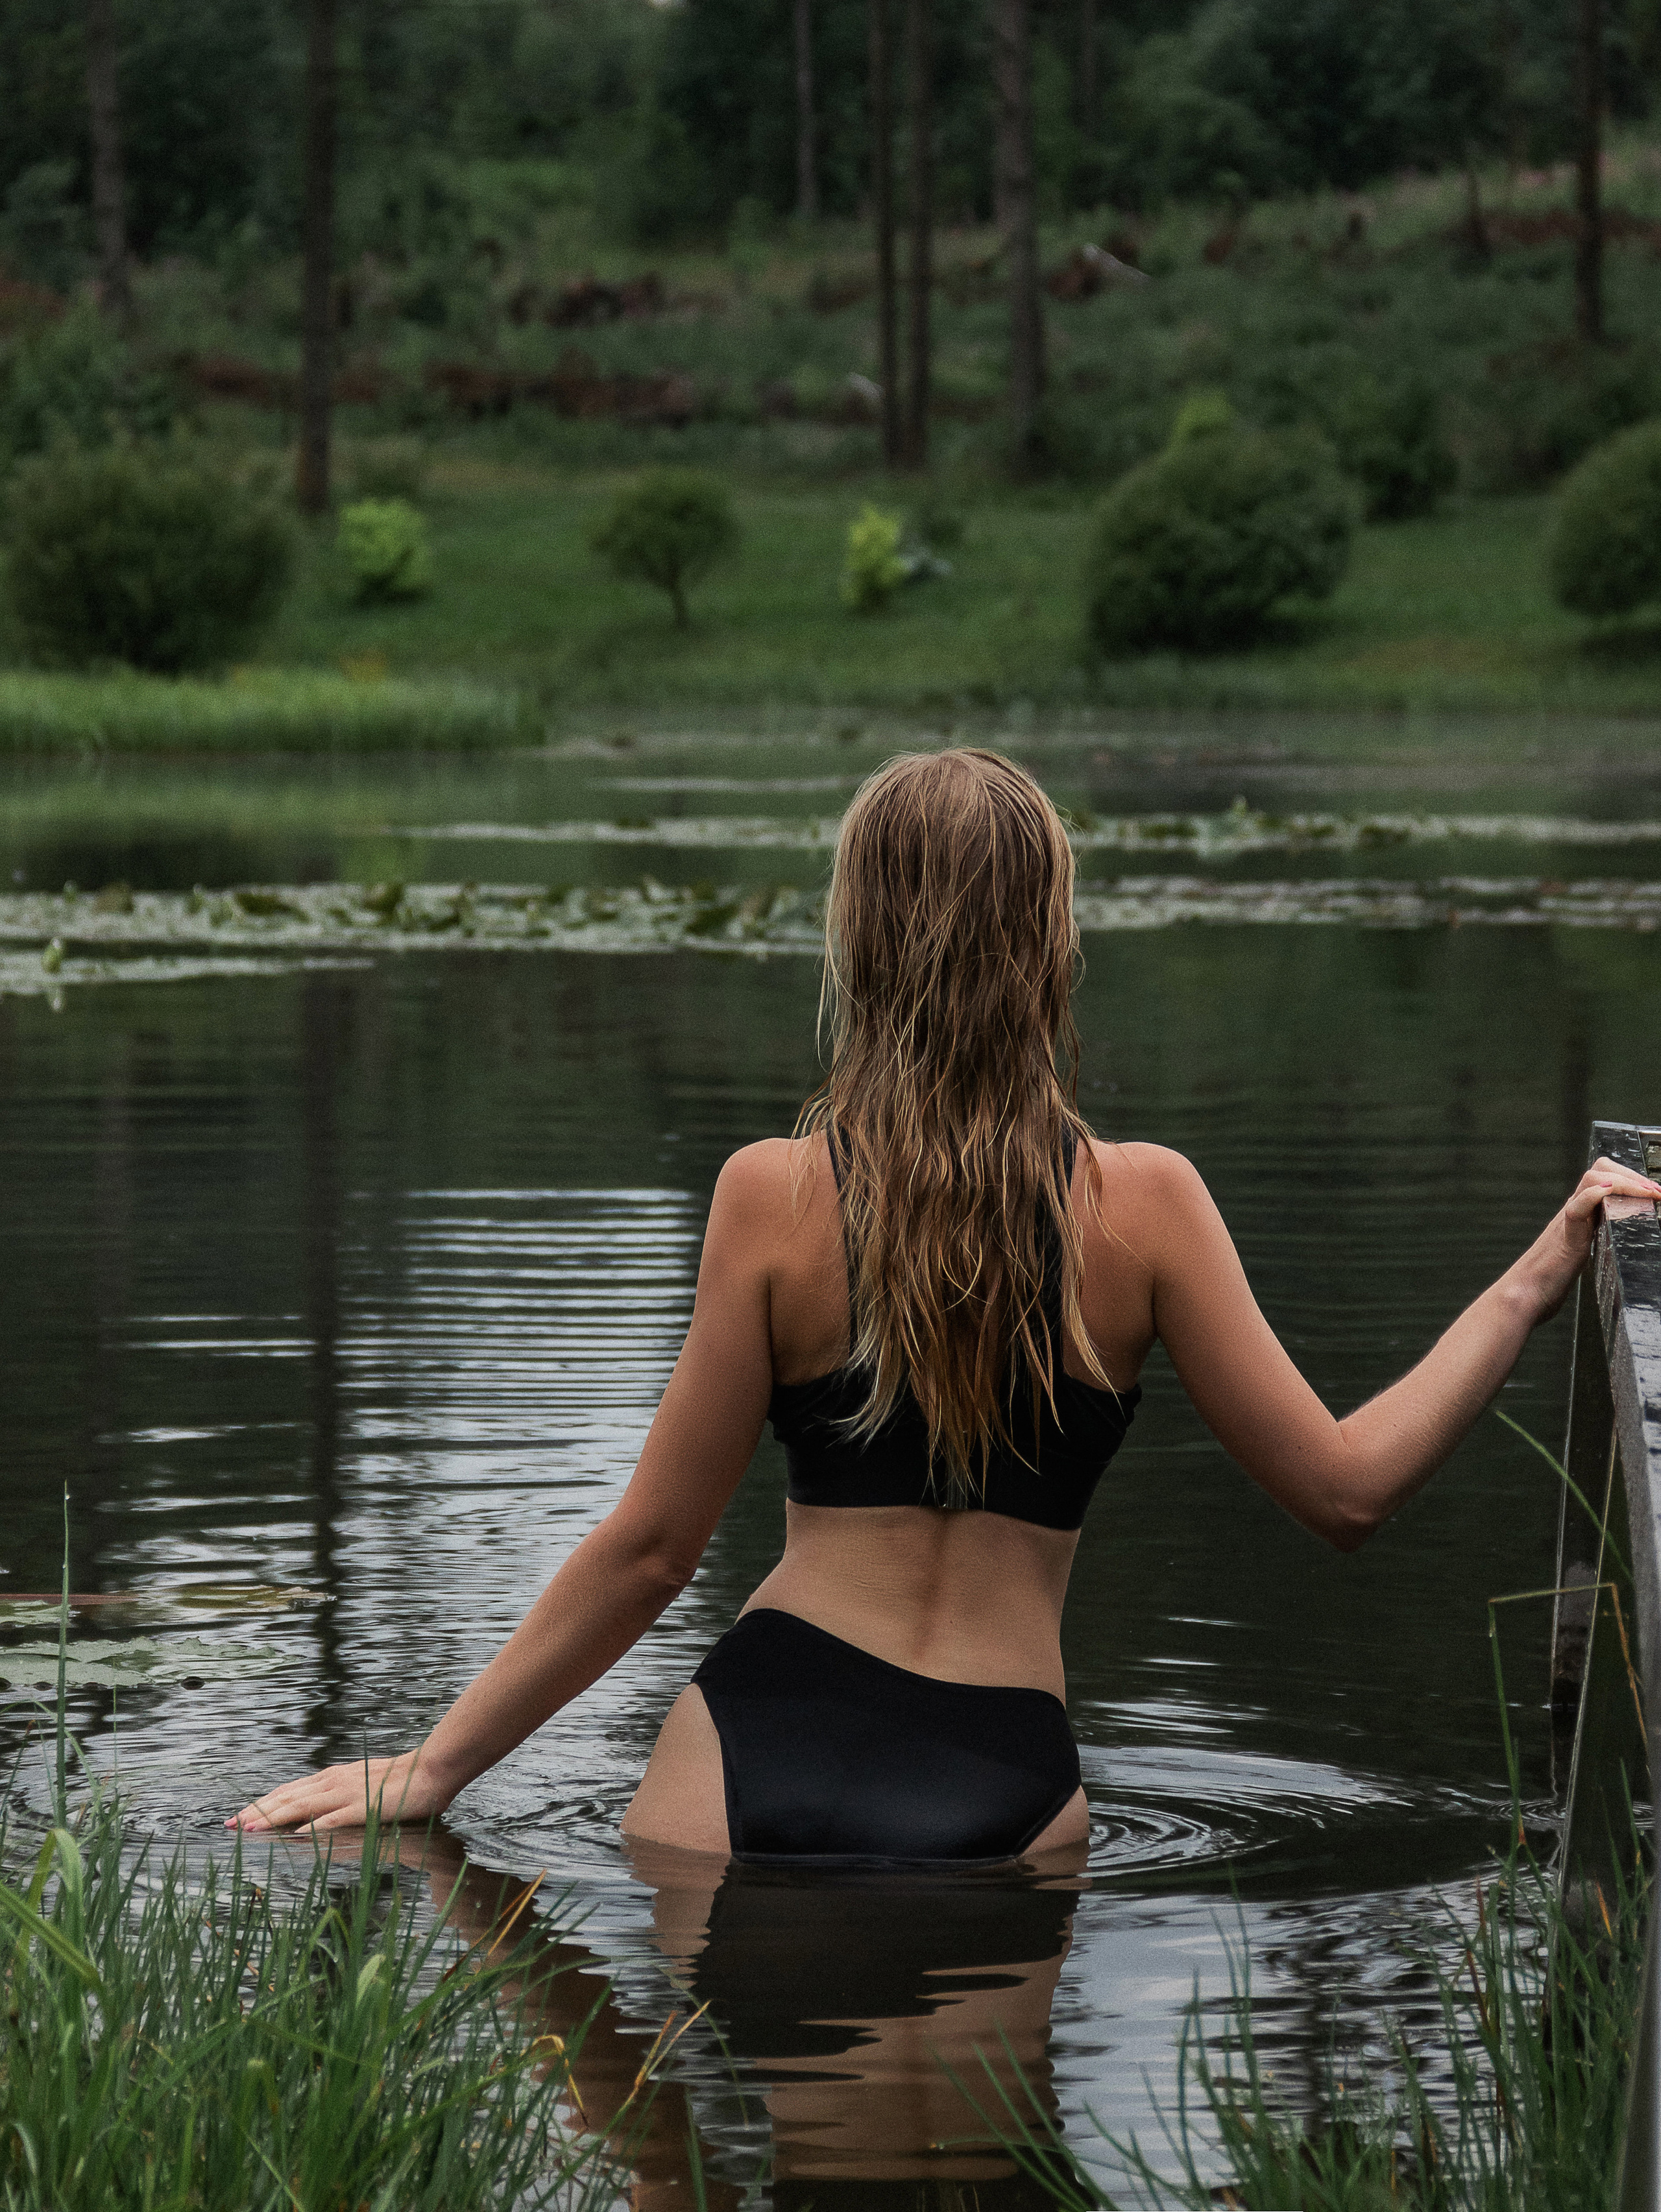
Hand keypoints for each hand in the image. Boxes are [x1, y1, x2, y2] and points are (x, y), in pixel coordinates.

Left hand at [227, 1746, 451, 1834]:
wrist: (432, 1769)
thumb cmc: (399, 1780)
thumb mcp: (360, 1785)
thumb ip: (336, 1796)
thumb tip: (311, 1813)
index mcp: (331, 1778)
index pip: (287, 1791)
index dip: (260, 1804)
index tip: (237, 1817)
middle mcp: (333, 1783)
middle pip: (286, 1798)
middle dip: (255, 1812)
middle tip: (228, 1825)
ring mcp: (349, 1794)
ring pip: (303, 1806)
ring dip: (273, 1818)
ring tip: (249, 1829)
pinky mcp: (366, 1807)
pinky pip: (336, 1818)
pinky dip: (315, 1826)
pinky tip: (298, 1835)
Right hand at [1516, 1155, 1660, 1323]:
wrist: (1523, 1297)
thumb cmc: (1548, 1282)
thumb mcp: (1578, 1255)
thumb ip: (1591, 1241)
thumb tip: (1615, 1246)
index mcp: (1579, 1214)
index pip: (1604, 1177)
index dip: (1631, 1178)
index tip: (1656, 1193)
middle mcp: (1573, 1211)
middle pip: (1600, 1169)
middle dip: (1633, 1175)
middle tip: (1656, 1191)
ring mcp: (1567, 1221)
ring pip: (1591, 1180)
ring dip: (1625, 1182)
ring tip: (1648, 1194)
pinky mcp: (1566, 1238)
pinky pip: (1577, 1207)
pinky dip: (1595, 1195)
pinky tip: (1609, 1192)